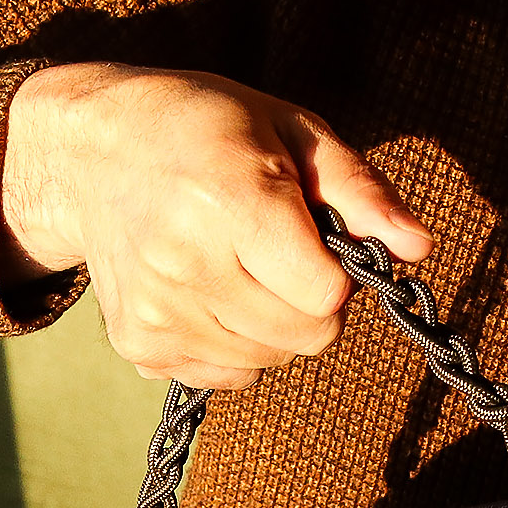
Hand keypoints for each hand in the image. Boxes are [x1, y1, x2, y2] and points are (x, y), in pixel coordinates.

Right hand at [1, 63, 430, 388]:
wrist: (89, 154)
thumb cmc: (204, 130)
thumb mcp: (290, 130)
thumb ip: (359, 190)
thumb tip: (418, 247)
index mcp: (228, 200)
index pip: (324, 297)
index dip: (335, 273)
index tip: (311, 238)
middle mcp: (183, 264)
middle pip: (303, 337)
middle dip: (309, 303)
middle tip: (277, 253)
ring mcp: (156, 313)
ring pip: (268, 363)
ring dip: (272, 327)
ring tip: (239, 266)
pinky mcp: (139, 346)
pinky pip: (227, 377)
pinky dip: (233, 346)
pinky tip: (206, 292)